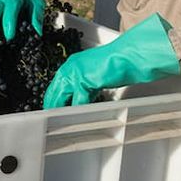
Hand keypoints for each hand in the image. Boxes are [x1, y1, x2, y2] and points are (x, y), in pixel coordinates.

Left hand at [43, 13, 180, 108]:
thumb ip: (86, 84)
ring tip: (59, 124)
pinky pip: (77, 102)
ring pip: (61, 98)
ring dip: (61, 112)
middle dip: (52, 107)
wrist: (129, 56)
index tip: (52, 109)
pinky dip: (77, 112)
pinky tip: (76, 120)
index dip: (53, 99)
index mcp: (71, 64)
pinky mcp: (83, 81)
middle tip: (51, 120)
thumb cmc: (118, 63)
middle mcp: (70, 67)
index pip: (56, 85)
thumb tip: (81, 98)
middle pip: (54, 92)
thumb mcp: (96, 74)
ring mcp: (75, 74)